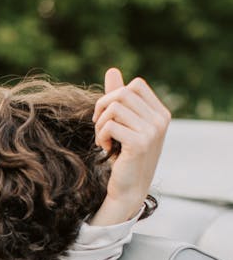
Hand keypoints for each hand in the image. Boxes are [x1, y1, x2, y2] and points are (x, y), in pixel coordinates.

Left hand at [90, 67, 169, 225]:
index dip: (114, 95)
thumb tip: (113, 70)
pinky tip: (104, 148)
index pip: (136, 85)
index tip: (106, 115)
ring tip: (103, 139)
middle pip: (123, 93)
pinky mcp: (140, 143)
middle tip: (99, 127)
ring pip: (115, 107)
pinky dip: (101, 135)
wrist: (128, 189)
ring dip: (101, 123)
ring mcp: (152, 131)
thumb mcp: (123, 124)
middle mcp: (161, 120)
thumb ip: (119, 99)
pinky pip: (110, 125)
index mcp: (161, 113)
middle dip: (103, 107)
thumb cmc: (124, 156)